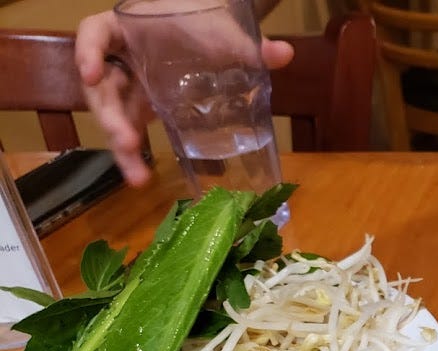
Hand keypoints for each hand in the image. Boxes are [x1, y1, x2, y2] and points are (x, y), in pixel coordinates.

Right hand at [74, 10, 294, 187]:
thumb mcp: (226, 30)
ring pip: (114, 114)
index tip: (89, 75)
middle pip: (101, 87)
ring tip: (137, 177)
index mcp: (127, 29)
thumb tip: (284, 52)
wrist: (207, 25)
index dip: (88, 53)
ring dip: (122, 146)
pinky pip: (131, 129)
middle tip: (126, 142)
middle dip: (110, 116)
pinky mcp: (140, 106)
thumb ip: (252, 44)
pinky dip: (134, 154)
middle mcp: (119, 58)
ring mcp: (129, 84)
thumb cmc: (205, 21)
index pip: (94, 34)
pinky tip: (141, 176)